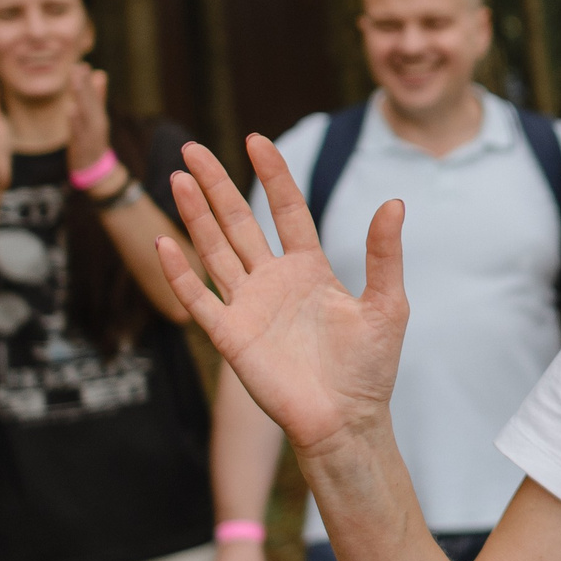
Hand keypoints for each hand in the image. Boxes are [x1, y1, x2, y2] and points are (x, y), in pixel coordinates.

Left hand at [64, 64, 113, 172]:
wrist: (95, 169)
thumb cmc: (93, 140)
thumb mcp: (97, 117)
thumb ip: (98, 96)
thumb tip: (100, 73)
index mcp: (98, 114)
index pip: (92, 94)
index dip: (87, 79)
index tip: (81, 63)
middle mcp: (96, 122)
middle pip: (90, 101)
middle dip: (84, 84)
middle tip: (78, 66)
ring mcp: (91, 133)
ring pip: (86, 113)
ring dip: (82, 98)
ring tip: (76, 83)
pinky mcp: (83, 144)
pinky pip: (79, 131)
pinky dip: (76, 120)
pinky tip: (71, 109)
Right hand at [157, 135, 408, 455]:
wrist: (346, 420)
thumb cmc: (369, 368)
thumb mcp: (386, 304)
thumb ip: (384, 255)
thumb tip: (395, 202)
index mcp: (310, 269)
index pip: (285, 210)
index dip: (272, 175)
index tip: (256, 140)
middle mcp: (274, 281)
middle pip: (238, 222)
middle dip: (216, 185)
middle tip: (192, 147)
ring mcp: (248, 306)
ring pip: (214, 250)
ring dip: (194, 216)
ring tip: (177, 178)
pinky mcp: (231, 336)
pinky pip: (199, 299)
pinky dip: (180, 272)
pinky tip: (165, 242)